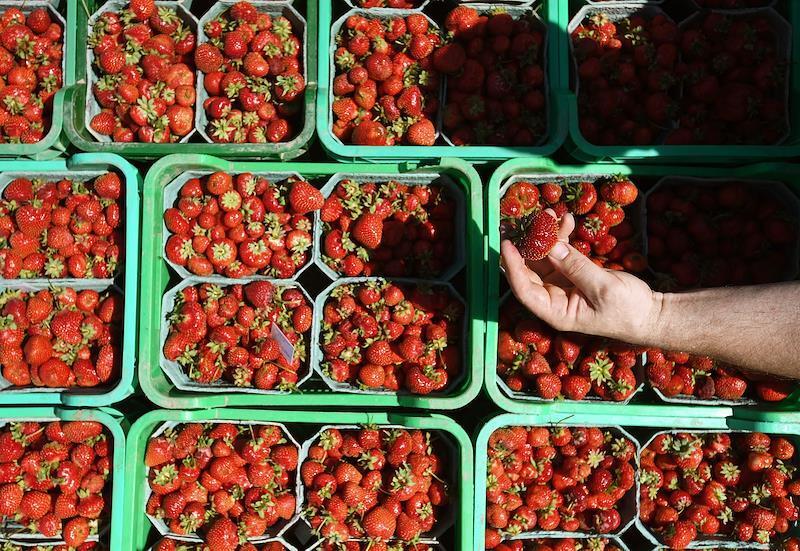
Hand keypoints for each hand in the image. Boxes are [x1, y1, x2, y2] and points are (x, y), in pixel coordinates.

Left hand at [500, 212, 661, 343]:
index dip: (513, 266)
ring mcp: (562, 286)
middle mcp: (553, 299)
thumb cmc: (627, 310)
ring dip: (546, 236)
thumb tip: (550, 245)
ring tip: (552, 214)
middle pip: (530, 270)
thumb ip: (575, 266)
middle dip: (530, 243)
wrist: (650, 314)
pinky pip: (560, 253)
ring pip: (544, 257)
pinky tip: (566, 221)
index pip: (524, 289)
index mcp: (555, 311)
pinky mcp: (572, 274)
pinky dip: (561, 237)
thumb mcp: (602, 287)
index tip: (507, 243)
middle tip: (532, 220)